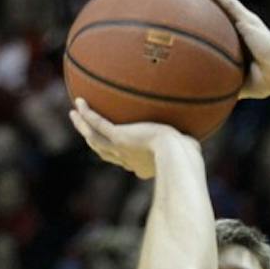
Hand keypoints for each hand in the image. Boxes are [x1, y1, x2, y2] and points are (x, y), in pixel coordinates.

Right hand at [68, 97, 196, 178]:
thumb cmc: (187, 156)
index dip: (118, 155)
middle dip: (93, 141)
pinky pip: (98, 124)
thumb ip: (187, 148)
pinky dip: (87, 114)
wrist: (176, 155)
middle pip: (104, 151)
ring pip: (95, 139)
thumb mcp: (186, 150)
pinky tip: (79, 103)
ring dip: (83, 127)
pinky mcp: (118, 137)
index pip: (125, 160)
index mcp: (142, 166)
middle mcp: (128, 160)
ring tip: (74, 114)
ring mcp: (121, 149)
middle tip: (85, 132)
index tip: (116, 147)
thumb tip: (195, 145)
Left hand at [184, 0, 269, 98]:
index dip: (204, 8)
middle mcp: (241, 24)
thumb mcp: (239, 83)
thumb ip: (224, 82)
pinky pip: (228, 2)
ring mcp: (245, 20)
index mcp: (239, 35)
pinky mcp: (248, 20)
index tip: (186, 3)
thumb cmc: (264, 83)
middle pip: (218, 2)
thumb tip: (206, 95)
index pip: (219, 16)